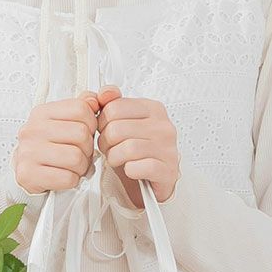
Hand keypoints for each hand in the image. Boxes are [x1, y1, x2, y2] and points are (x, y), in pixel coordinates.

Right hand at [12, 91, 100, 193]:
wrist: (28, 171)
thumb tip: (100, 97)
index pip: (81, 109)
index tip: (84, 133)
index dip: (91, 124)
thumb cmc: (50, 147)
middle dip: (87, 148)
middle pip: (81, 134)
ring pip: (76, 158)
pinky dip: (72, 180)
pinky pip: (68, 178)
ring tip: (73, 166)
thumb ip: (85, 106)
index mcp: (42, 112)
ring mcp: (28, 152)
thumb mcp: (66, 121)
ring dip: (81, 166)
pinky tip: (64, 176)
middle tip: (79, 153)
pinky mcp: (28, 174)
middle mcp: (32, 129)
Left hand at [95, 85, 179, 206]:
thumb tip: (105, 92)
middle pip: (117, 129)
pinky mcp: (167, 170)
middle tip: (112, 149)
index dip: (103, 123)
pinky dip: (129, 170)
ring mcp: (168, 148)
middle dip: (107, 143)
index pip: (114, 108)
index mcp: (152, 109)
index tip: (108, 131)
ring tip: (119, 160)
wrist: (150, 179)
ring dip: (115, 158)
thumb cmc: (135, 152)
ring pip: (127, 148)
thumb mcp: (122, 123)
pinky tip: (132, 170)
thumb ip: (112, 104)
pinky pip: (138, 167)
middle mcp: (163, 126)